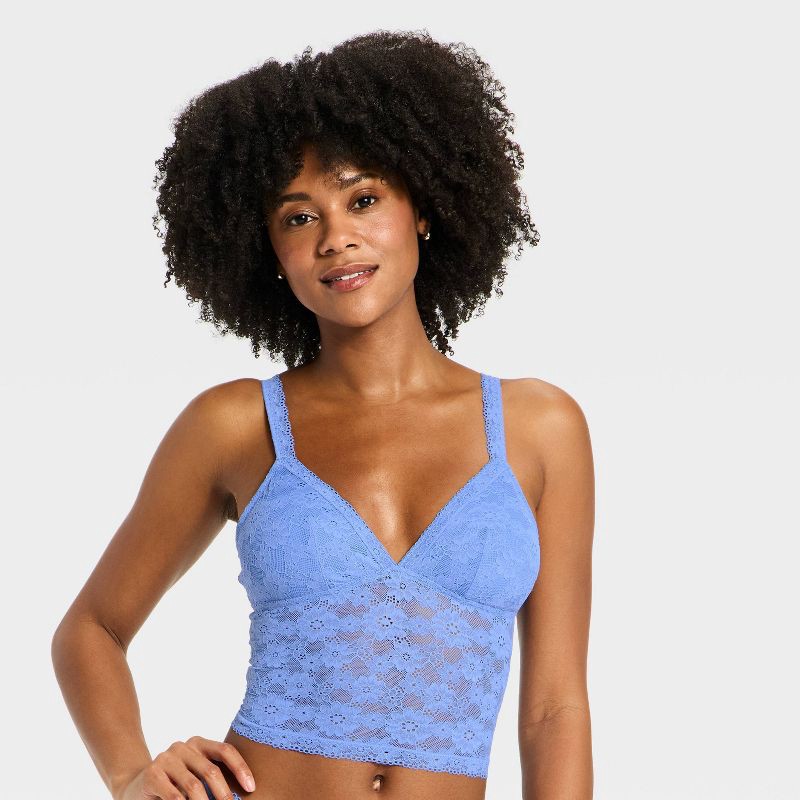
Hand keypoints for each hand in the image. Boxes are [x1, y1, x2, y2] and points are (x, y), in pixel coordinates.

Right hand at [115, 736, 255, 799]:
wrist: (136, 786)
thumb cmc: (174, 783)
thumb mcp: (195, 777)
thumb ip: (212, 778)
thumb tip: (243, 791)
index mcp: (198, 744)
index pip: (225, 751)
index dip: (240, 768)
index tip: (251, 787)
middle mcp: (183, 746)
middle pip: (211, 770)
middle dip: (224, 794)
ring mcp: (166, 758)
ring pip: (194, 786)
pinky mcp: (153, 774)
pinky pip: (174, 796)